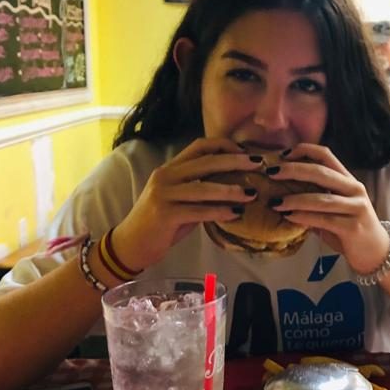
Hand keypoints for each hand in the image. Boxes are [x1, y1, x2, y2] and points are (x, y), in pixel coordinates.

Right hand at [110, 139, 262, 269]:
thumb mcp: (181, 200)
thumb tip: (235, 186)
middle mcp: (165, 176)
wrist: (130, 244)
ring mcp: (163, 194)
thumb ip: (201, 190)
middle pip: (206, 162)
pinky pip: (198, 211)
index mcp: (170, 168)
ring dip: (231, 189)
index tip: (246, 152)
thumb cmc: (160, 223)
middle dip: (235, 161)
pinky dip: (219, 212)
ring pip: (203, 187)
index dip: (224, 145)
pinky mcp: (165, 214)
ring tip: (252, 193)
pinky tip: (235, 214)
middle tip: (259, 164)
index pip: (199, 146)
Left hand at [264, 143, 389, 276]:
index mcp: (348, 180)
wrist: (377, 253)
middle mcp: (354, 189)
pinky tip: (289, 217)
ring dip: (295, 199)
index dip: (304, 150)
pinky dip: (304, 217)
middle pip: (321, 172)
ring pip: (321, 198)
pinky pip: (324, 219)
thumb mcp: (334, 210)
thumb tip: (281, 193)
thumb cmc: (350, 229)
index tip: (282, 154)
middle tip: (271, 172)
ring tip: (275, 202)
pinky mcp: (353, 227)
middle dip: (294, 170)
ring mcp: (356, 208)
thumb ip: (314, 200)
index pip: (326, 155)